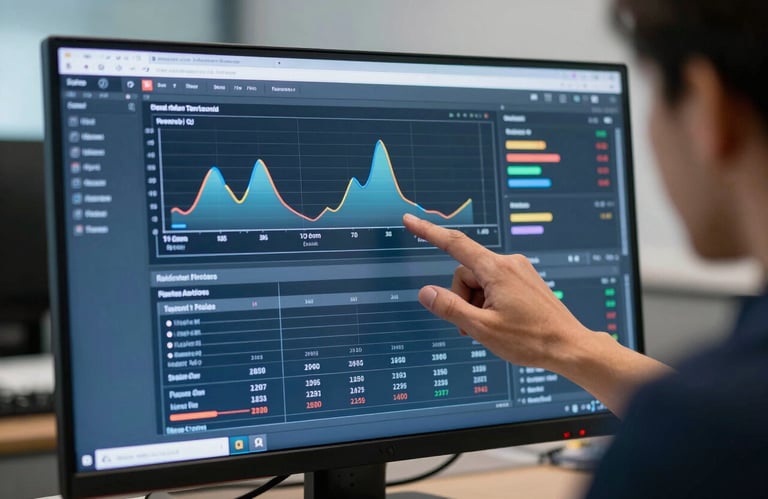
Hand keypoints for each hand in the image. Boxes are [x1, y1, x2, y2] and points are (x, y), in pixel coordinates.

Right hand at [402, 213, 591, 369]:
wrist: (569, 347)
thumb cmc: (530, 340)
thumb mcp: (482, 328)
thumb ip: (450, 308)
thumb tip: (426, 292)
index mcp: (497, 270)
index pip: (454, 244)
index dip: (429, 232)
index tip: (411, 221)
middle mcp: (509, 263)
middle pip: (466, 273)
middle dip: (462, 299)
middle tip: (473, 327)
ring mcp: (518, 271)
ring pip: (479, 282)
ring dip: (476, 304)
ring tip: (490, 328)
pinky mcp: (524, 281)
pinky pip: (494, 286)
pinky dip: (488, 303)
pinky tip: (501, 323)